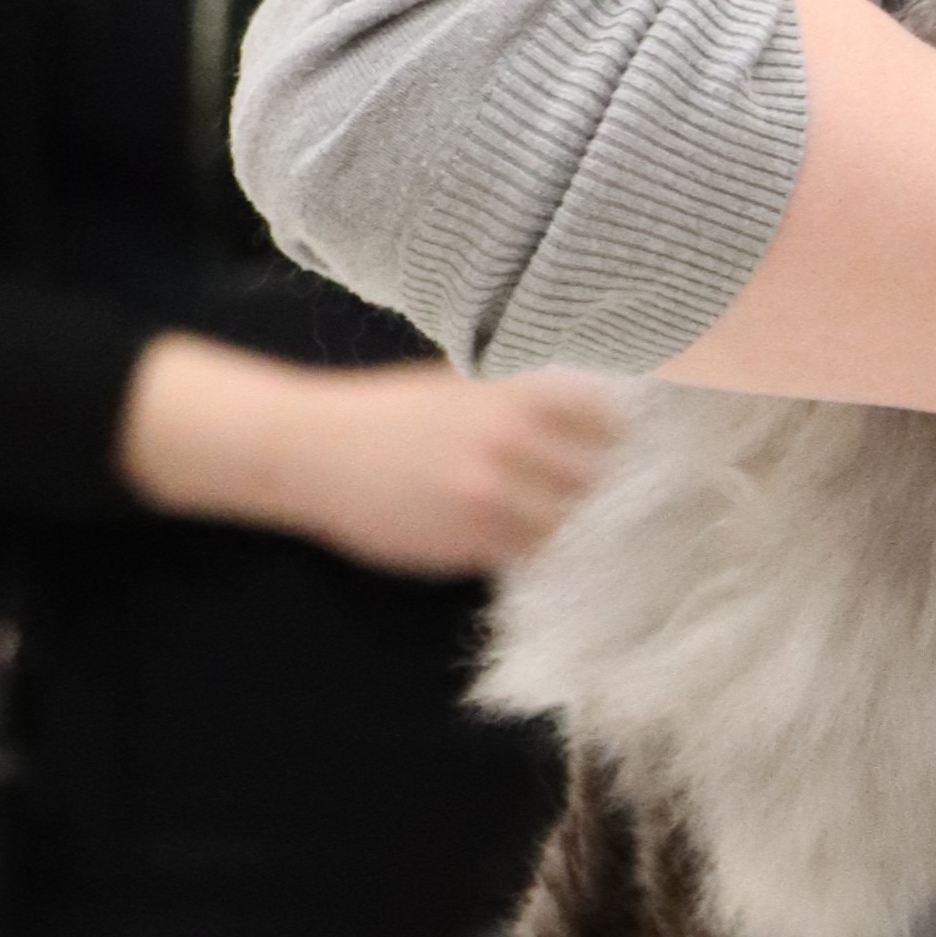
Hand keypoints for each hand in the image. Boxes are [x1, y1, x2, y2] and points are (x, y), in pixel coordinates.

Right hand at [285, 364, 632, 575]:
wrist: (314, 449)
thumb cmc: (392, 411)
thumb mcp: (467, 381)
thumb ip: (529, 394)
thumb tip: (600, 406)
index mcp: (521, 392)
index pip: (612, 419)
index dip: (619, 437)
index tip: (620, 449)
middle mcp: (516, 438)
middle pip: (598, 474)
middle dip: (596, 484)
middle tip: (588, 494)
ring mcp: (493, 493)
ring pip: (568, 521)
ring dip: (566, 523)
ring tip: (551, 521)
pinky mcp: (468, 539)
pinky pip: (528, 555)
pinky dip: (530, 551)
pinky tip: (515, 540)